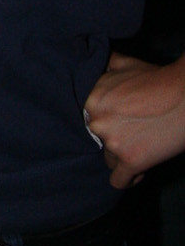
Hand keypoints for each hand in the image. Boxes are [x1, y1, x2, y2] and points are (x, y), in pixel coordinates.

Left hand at [84, 51, 184, 187]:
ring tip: (144, 146)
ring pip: (109, 160)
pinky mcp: (130, 161)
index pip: (89, 121)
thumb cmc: (158, 79)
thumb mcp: (123, 64)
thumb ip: (102, 68)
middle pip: (98, 141)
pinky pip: (118, 181)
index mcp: (91, 99)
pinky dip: (130, 178)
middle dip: (116, 138)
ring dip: (124, 157)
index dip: (107, 122)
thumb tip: (94, 67)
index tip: (123, 120)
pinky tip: (141, 169)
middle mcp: (96, 121)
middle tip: (138, 131)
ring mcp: (112, 142)